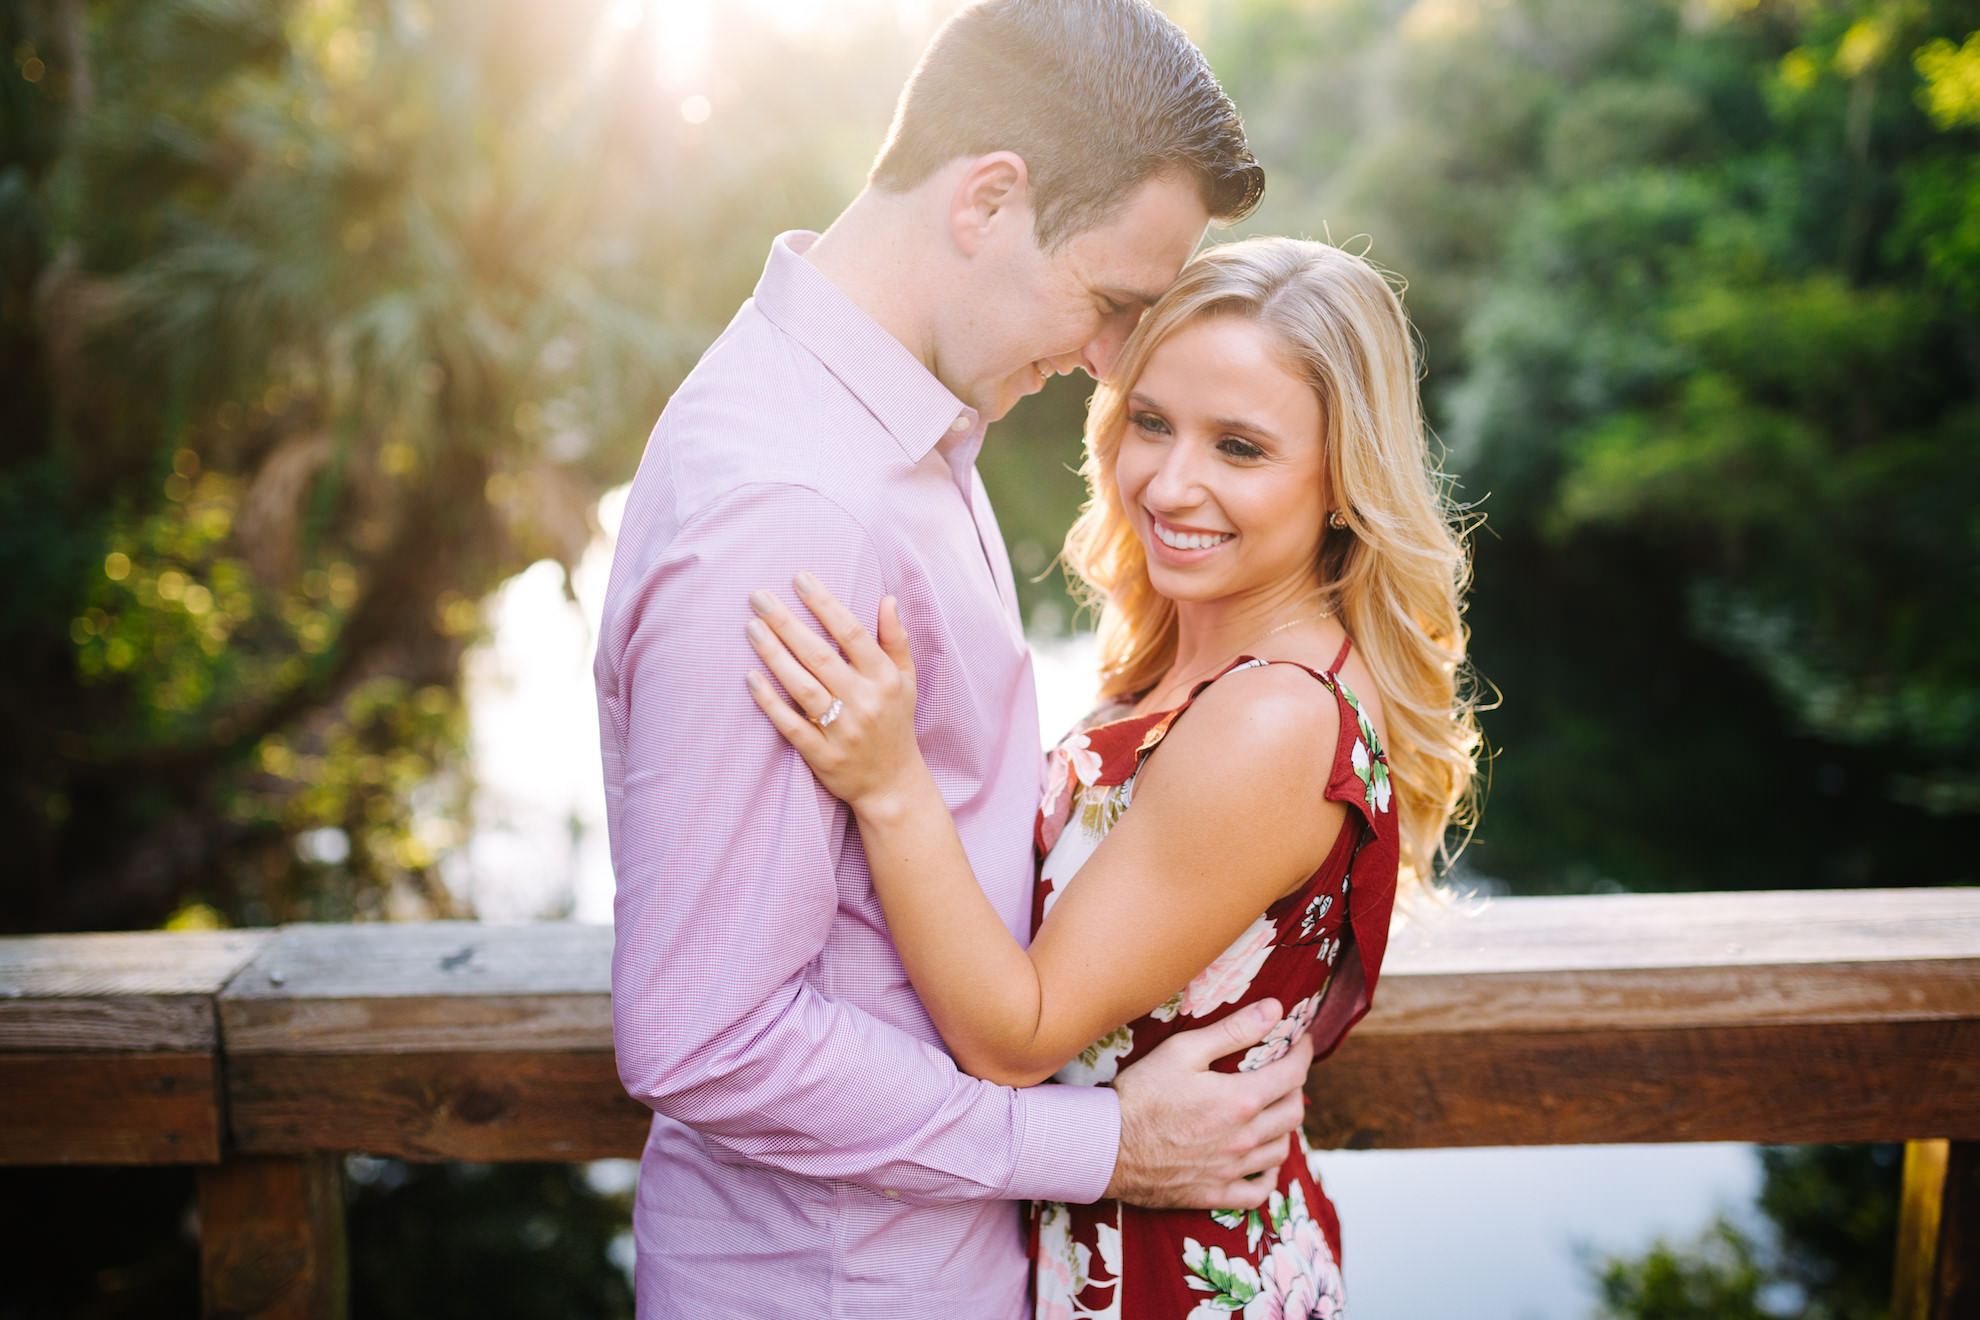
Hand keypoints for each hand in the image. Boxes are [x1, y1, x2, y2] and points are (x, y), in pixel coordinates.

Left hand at [744, 572, 925, 815]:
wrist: (893, 786)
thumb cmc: (895, 724)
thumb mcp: (906, 682)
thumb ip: (895, 640)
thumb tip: (887, 598)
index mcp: (885, 680)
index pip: (852, 634)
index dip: (825, 604)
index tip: (799, 578)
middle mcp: (865, 702)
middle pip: (821, 656)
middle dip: (787, 623)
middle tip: (758, 597)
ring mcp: (843, 731)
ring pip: (803, 688)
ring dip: (775, 656)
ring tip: (751, 628)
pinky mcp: (823, 756)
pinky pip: (792, 726)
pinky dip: (770, 703)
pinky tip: (750, 678)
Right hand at [1104, 999, 1313, 1209]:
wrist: (1105, 1146)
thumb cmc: (1140, 1094)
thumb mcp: (1183, 1050)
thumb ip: (1233, 1030)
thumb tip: (1274, 1009)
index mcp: (1241, 1100)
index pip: (1292, 1073)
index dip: (1301, 1052)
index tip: (1299, 1040)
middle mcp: (1244, 1138)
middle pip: (1294, 1113)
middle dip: (1295, 1087)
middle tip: (1283, 1072)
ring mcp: (1232, 1169)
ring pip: (1281, 1151)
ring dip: (1283, 1127)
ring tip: (1270, 1111)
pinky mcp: (1215, 1193)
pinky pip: (1259, 1192)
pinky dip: (1268, 1176)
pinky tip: (1260, 1161)